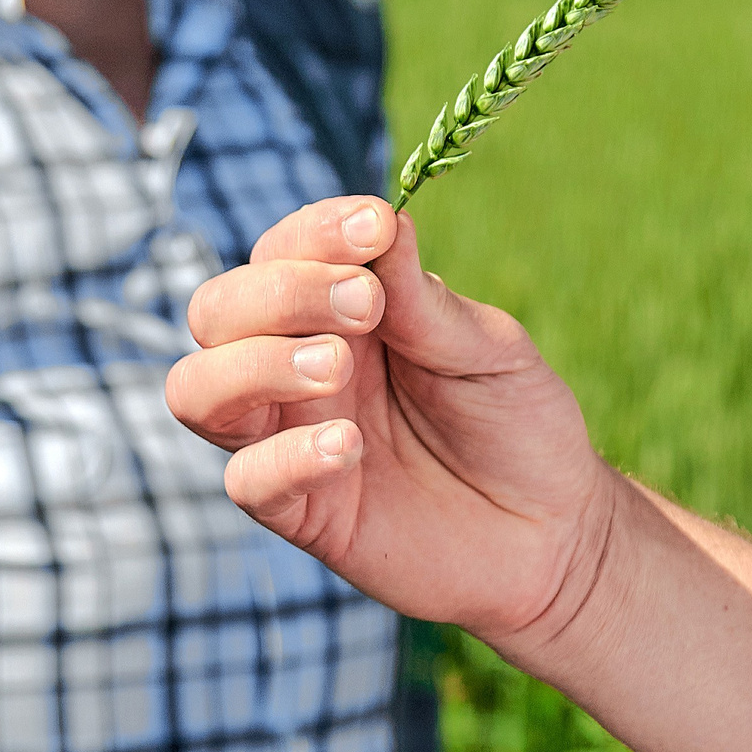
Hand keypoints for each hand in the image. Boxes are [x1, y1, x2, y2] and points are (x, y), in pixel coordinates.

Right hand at [168, 197, 619, 649]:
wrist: (554, 532)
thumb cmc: (517, 425)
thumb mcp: (488, 350)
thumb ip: (424, 300)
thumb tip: (381, 219)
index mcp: (340, 311)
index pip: (282, 251)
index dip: (313, 232)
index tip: (372, 228)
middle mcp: (297, 366)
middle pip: (216, 310)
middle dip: (278, 293)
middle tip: (363, 304)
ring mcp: (290, 438)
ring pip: (197, 390)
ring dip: (253, 365)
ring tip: (334, 367)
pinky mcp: (300, 512)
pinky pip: (245, 481)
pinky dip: (283, 457)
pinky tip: (347, 447)